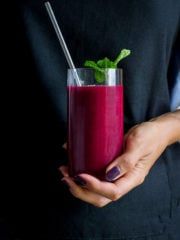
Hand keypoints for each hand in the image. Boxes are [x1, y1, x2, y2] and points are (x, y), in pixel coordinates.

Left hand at [59, 112, 179, 206]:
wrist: (156, 131)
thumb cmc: (150, 136)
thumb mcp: (139, 144)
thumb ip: (126, 161)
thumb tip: (109, 175)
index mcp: (133, 178)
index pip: (112, 191)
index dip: (94, 187)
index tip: (80, 175)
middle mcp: (123, 180)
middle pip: (101, 197)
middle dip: (81, 191)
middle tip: (66, 178)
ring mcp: (117, 174)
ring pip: (95, 189)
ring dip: (78, 184)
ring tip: (64, 170)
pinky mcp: (111, 166)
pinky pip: (95, 174)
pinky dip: (82, 171)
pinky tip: (72, 160)